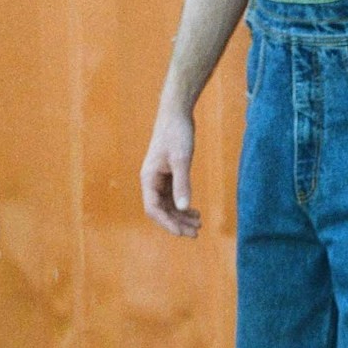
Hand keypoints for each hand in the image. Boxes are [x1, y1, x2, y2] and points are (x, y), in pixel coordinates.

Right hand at [140, 110, 202, 237]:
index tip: (182, 233)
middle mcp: (151, 181)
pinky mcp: (168, 174)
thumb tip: (183, 208)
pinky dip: (183, 205)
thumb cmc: (177, 133)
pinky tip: (196, 212)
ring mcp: (159, 178)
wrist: (176, 113)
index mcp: (148, 179)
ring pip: (168, 204)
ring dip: (182, 216)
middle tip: (196, 233)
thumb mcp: (181, 159)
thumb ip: (182, 184)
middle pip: (161, 210)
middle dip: (177, 223)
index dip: (167, 223)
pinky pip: (173, 196)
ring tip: (199, 224)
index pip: (153, 209)